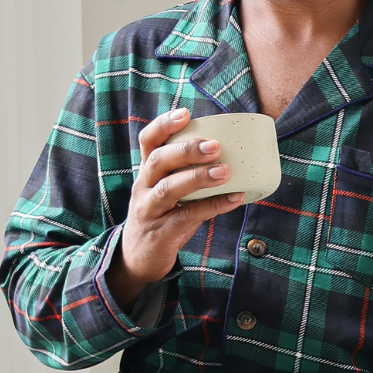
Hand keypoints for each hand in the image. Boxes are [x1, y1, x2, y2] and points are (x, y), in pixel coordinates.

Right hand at [106, 107, 245, 312]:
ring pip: (169, 189)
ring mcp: (149, 211)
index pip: (148, 142)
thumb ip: (186, 174)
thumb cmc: (161, 218)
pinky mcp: (160, 233)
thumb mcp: (165, 192)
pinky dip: (213, 206)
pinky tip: (235, 199)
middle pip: (158, 161)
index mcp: (146, 173)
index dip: (163, 125)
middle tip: (215, 146)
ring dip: (198, 178)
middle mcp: (143, 188)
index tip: (185, 113)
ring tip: (225, 171)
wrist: (137, 260)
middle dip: (186, 150)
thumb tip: (232, 156)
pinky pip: (187, 216)